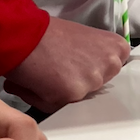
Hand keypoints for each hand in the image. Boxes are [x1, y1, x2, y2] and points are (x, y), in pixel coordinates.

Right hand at [4, 17, 128, 111]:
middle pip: (101, 85)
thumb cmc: (48, 35)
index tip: (83, 64)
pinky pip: (66, 104)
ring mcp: (94, 80)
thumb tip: (96, 76)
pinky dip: (52, 98)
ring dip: (68, 91)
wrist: (24, 34)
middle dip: (83, 81)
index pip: (116, 70)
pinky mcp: (75, 92)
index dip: (96, 69)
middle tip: (64, 68)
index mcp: (116, 47)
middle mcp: (110, 64)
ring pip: (83, 96)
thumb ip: (98, 58)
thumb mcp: (86, 39)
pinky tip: (44, 82)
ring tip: (53, 73)